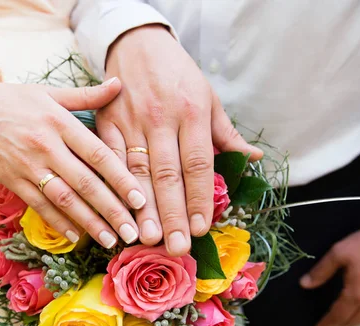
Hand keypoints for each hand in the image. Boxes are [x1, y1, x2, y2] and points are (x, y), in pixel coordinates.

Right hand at [0, 76, 146, 248]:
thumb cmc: (9, 99)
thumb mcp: (48, 92)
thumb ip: (86, 95)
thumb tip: (119, 84)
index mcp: (60, 122)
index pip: (99, 154)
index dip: (122, 179)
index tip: (140, 200)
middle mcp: (46, 146)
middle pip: (86, 183)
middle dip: (112, 210)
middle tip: (133, 232)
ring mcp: (27, 166)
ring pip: (64, 199)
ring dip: (89, 222)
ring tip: (110, 240)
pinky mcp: (11, 180)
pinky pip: (39, 205)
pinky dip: (58, 222)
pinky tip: (76, 237)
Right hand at [98, 25, 262, 255]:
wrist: (137, 44)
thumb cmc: (178, 74)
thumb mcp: (208, 96)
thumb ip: (226, 132)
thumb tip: (253, 159)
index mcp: (191, 112)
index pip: (198, 163)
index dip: (200, 198)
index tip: (201, 228)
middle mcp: (161, 118)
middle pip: (168, 173)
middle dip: (172, 213)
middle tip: (176, 246)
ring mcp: (131, 120)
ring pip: (136, 171)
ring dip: (141, 207)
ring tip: (145, 237)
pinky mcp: (106, 122)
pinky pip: (109, 159)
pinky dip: (112, 186)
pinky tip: (115, 210)